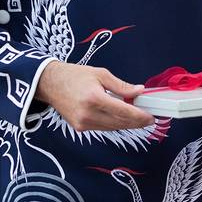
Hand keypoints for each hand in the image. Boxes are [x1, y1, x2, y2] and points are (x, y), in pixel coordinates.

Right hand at [36, 61, 153, 131]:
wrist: (50, 84)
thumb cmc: (75, 75)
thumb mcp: (101, 74)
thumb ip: (121, 85)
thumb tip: (139, 91)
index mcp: (94, 98)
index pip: (123, 111)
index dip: (139, 116)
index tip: (151, 116)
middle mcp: (88, 114)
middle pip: (119, 122)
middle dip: (137, 122)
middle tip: (149, 118)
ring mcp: (82, 123)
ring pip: (112, 128)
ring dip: (127, 124)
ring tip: (140, 118)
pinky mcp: (79, 128)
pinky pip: (103, 127)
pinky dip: (115, 123)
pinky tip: (123, 118)